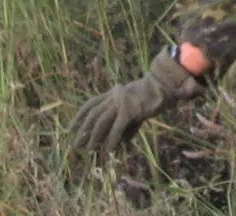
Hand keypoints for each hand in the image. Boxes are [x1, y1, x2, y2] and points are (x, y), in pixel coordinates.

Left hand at [71, 47, 205, 153]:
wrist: (164, 85)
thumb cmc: (152, 95)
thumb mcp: (134, 105)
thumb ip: (126, 122)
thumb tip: (121, 142)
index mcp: (113, 93)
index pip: (91, 104)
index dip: (79, 116)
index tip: (71, 128)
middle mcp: (114, 96)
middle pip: (93, 114)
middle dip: (83, 131)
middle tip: (76, 144)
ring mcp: (121, 102)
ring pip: (101, 122)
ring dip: (94, 138)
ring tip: (90, 150)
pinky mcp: (130, 110)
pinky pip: (117, 128)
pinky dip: (112, 140)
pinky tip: (110, 150)